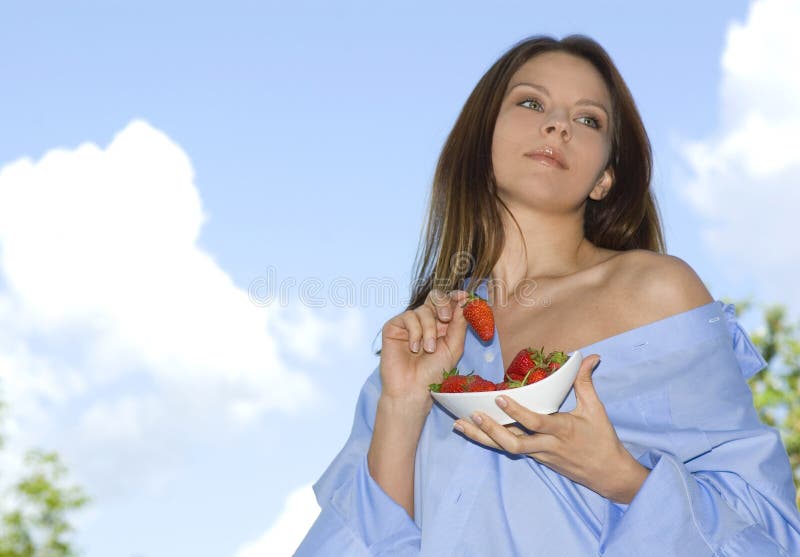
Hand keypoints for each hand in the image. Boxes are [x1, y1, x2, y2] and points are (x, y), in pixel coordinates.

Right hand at [379, 288, 469, 408]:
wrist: (412, 388)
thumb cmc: (434, 372)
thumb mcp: (453, 347)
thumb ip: (459, 323)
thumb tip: (464, 300)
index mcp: (442, 325)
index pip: (449, 303)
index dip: (455, 297)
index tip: (463, 297)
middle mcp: (426, 321)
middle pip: (435, 297)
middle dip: (443, 305)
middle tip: (446, 318)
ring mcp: (409, 323)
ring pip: (423, 310)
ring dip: (429, 330)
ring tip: (428, 349)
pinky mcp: (394, 326)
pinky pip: (408, 317)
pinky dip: (415, 333)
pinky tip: (413, 348)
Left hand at [453, 354, 649, 503]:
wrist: (607, 475)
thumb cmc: (602, 440)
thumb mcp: (596, 410)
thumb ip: (586, 381)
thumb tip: (589, 356)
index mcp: (562, 430)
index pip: (536, 422)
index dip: (517, 412)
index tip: (499, 398)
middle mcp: (546, 445)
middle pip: (514, 443)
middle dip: (492, 431)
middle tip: (473, 415)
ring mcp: (538, 454)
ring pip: (506, 448)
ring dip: (481, 437)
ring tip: (460, 424)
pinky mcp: (534, 459)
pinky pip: (509, 449)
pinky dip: (489, 440)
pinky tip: (472, 430)